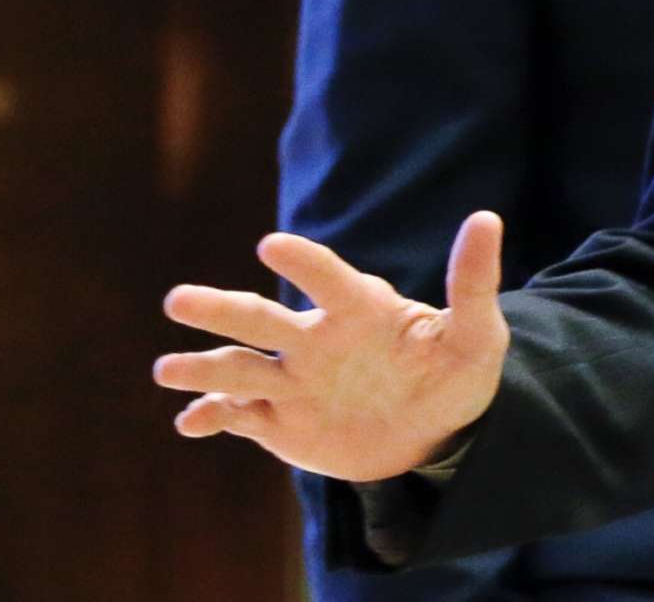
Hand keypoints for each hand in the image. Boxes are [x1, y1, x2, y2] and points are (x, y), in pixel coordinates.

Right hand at [154, 210, 510, 480]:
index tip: (272, 246)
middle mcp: (316, 340)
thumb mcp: (476, 336)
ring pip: (240, 368)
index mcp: (359, 310)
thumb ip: (473, 283)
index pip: (328, 279)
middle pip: (262, 320)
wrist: (434, 435)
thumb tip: (486, 218)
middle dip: (219, 309)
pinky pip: (238, 418)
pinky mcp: (281, 423)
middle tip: (178, 300)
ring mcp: (294, 381)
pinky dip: (211, 419)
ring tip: (167, 370)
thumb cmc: (455, 375)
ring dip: (204, 368)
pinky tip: (190, 423)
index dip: (303, 263)